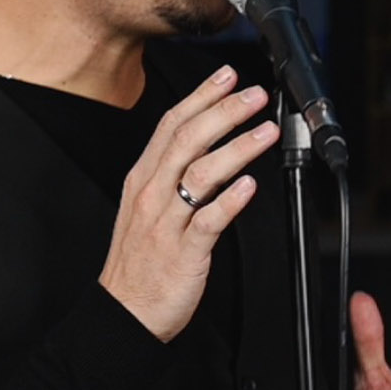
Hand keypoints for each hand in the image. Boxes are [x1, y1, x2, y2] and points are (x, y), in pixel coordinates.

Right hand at [98, 65, 277, 341]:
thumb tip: (208, 149)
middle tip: (255, 95)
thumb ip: (172, 177)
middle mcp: (152, 195)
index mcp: (143, 180)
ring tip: (266, 133)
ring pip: (201, 173)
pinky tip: (250, 185)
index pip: (171, 125)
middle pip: (187, 139)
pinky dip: (230, 200)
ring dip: (237, 148)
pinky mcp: (183, 251)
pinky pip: (208, 220)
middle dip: (224, 112)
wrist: (124, 312)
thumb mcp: (147, 209)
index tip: (226, 77)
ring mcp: (166, 222)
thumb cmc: (141, 264)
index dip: (201, 97)